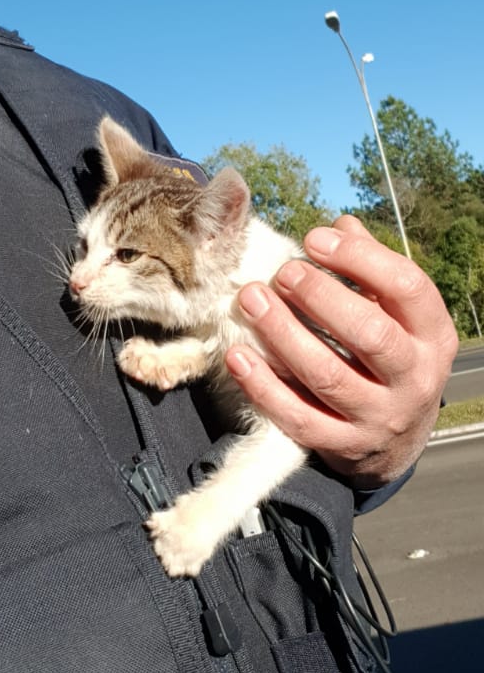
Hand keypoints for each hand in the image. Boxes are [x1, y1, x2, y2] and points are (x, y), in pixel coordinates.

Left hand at [226, 215, 458, 487]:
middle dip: (320, 297)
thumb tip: (341, 226)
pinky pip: (298, 417)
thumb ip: (370, 271)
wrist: (397, 440)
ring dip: (283, 334)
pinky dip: (264, 387)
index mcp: (433, 335)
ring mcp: (379, 416)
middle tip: (283, 272)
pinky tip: (238, 356)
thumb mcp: (396, 316)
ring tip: (251, 300)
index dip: (360, 258)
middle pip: (370, 334)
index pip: (406, 287)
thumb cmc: (390, 357)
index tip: (315, 238)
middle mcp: (414, 378)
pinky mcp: (343, 447)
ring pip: (327, 376)